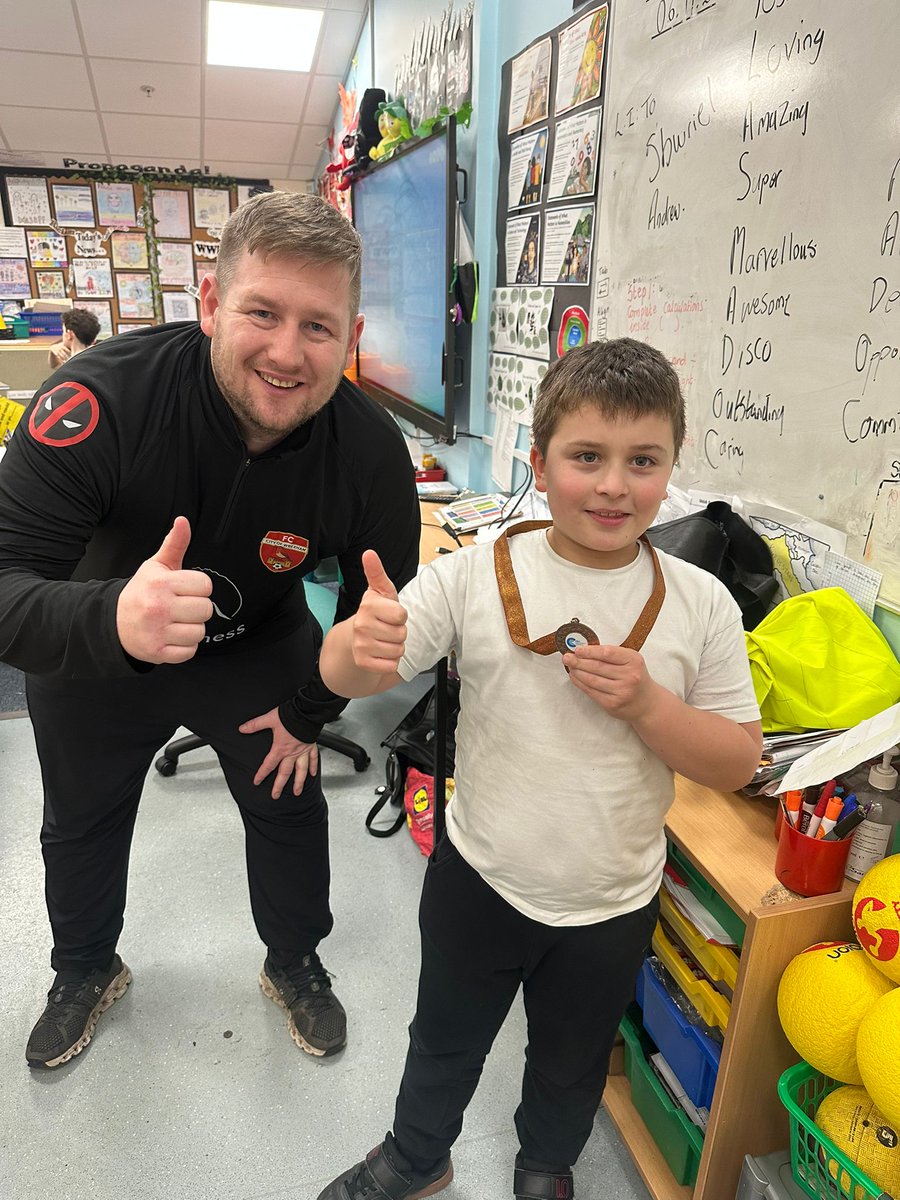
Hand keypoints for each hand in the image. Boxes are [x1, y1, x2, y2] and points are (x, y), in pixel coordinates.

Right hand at [116, 516, 212, 663]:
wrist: (112, 623)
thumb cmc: (141, 592)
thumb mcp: (155, 566)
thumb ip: (174, 544)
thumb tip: (183, 521)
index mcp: (160, 583)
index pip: (205, 585)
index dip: (198, 587)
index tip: (184, 589)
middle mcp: (158, 607)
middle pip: (206, 609)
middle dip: (196, 608)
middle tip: (180, 607)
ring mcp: (157, 631)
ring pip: (200, 632)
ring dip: (191, 629)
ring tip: (175, 622)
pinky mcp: (158, 652)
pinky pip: (190, 651)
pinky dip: (184, 647)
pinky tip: (171, 636)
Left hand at [239, 707, 318, 798]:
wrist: (306, 712)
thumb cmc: (290, 716)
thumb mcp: (269, 719)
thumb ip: (255, 725)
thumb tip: (242, 728)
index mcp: (280, 748)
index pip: (268, 765)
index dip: (262, 774)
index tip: (257, 781)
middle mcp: (292, 753)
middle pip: (284, 773)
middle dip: (279, 785)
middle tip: (276, 795)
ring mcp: (303, 751)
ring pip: (301, 770)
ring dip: (298, 782)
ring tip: (297, 792)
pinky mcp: (312, 746)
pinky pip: (313, 759)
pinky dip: (313, 767)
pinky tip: (312, 774)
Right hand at [351, 549, 406, 673]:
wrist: (355, 640)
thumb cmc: (375, 614)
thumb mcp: (380, 592)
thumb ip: (376, 572)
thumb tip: (369, 553)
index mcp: (368, 605)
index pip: (402, 614)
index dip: (400, 616)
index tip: (389, 614)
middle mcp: (361, 625)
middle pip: (402, 634)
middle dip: (398, 632)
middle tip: (386, 628)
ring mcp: (361, 645)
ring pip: (398, 650)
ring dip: (395, 647)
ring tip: (383, 640)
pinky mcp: (363, 663)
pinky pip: (392, 665)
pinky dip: (390, 662)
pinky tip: (380, 653)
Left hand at [562, 643, 657, 721]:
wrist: (647, 703)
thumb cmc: (636, 678)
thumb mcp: (630, 661)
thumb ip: (611, 655)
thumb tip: (584, 650)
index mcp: (633, 661)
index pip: (607, 653)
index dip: (589, 651)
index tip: (577, 649)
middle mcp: (629, 676)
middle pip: (597, 666)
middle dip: (578, 661)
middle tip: (567, 657)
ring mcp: (621, 691)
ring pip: (592, 679)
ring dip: (577, 672)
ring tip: (569, 666)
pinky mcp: (612, 704)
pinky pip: (591, 691)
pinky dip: (580, 683)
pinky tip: (575, 677)